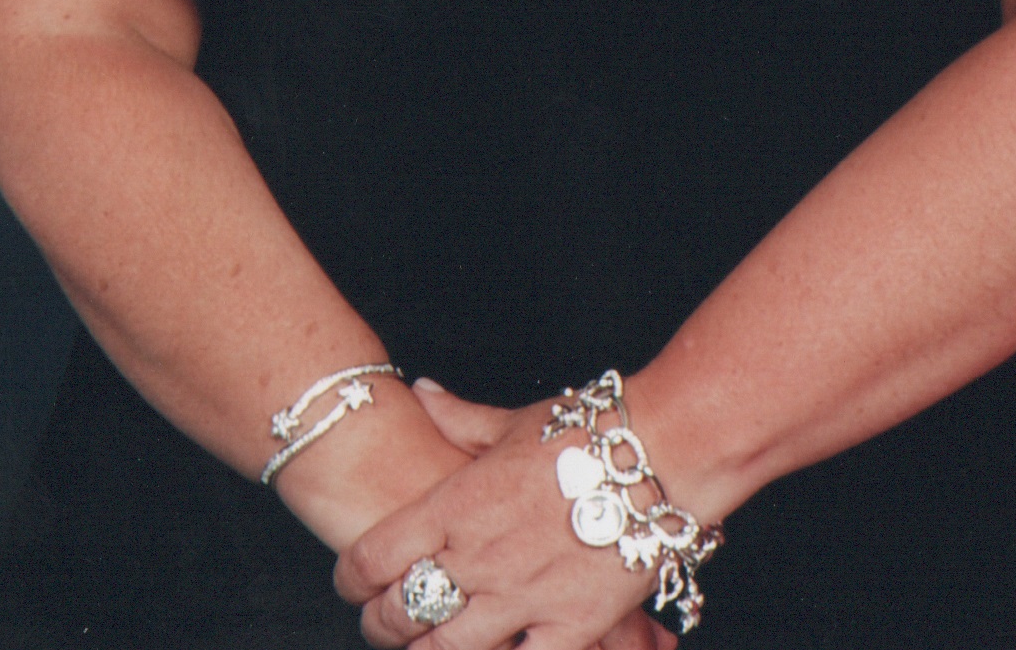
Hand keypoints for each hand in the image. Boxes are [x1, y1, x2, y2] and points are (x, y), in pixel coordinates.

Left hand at [333, 390, 679, 649]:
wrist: (664, 452)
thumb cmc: (590, 431)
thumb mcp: (511, 421)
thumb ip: (458, 418)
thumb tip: (423, 392)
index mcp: (455, 505)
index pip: (373, 556)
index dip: (351, 578)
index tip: (351, 582)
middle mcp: (479, 557)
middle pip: (401, 611)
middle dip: (381, 623)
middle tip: (382, 622)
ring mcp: (523, 597)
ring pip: (448, 649)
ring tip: (424, 646)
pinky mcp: (571, 626)